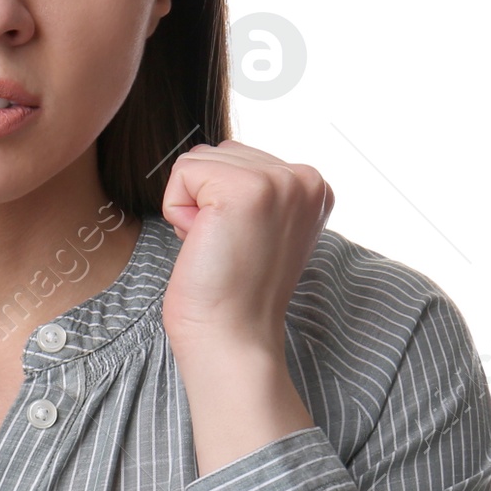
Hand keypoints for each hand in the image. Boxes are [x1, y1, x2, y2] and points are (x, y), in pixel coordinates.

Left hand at [160, 140, 333, 356]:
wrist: (232, 337)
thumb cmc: (235, 291)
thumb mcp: (262, 226)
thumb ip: (256, 189)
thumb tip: (219, 161)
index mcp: (313, 186)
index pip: (241, 158)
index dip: (224, 203)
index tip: (242, 245)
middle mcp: (304, 178)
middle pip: (220, 153)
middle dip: (207, 200)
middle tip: (227, 248)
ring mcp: (278, 181)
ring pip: (198, 160)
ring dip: (192, 206)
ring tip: (218, 246)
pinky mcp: (244, 189)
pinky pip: (182, 172)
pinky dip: (177, 211)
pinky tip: (204, 243)